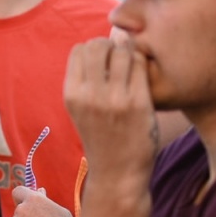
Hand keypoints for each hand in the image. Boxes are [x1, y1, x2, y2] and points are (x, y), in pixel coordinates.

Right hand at [63, 39, 158, 196]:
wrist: (118, 173)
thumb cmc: (101, 137)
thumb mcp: (81, 109)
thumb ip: (85, 79)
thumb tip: (100, 43)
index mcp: (71, 94)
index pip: (78, 49)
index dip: (92, 48)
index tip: (104, 60)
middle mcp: (89, 95)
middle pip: (98, 44)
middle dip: (110, 44)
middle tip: (120, 57)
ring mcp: (115, 99)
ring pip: (122, 50)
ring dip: (129, 51)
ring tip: (133, 64)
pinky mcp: (139, 103)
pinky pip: (141, 65)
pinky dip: (143, 63)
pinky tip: (144, 74)